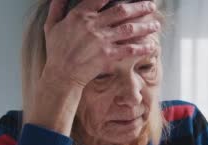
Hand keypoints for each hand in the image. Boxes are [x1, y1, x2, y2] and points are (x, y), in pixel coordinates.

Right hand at [42, 0, 159, 88]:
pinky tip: (151, 45)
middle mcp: (93, 25)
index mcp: (80, 15)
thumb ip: (57, 8)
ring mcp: (101, 40)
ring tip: (156, 24)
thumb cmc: (56, 51)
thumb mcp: (51, 26)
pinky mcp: (108, 55)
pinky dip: (142, 47)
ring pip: (129, 29)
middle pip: (121, 11)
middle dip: (139, 7)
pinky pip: (129, 49)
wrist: (61, 75)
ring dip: (144, 26)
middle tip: (151, 5)